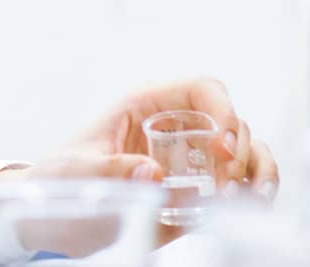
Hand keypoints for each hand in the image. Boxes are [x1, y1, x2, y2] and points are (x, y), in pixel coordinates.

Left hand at [0, 79, 278, 255]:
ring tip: (248, 198)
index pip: (201, 90)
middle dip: (239, 152)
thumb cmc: (60, 182)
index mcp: (146, 107)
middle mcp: (175, 130)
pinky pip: (238, 187)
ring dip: (257, 172)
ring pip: (245, 153)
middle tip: (222, 185)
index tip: (223, 145)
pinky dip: (254, 194)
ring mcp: (188, 162)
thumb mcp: (78, 173)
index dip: (222, 108)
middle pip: (231, 122)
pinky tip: (249, 207)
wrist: (52, 220)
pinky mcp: (194, 195)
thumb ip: (113, 171)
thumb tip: (152, 175)